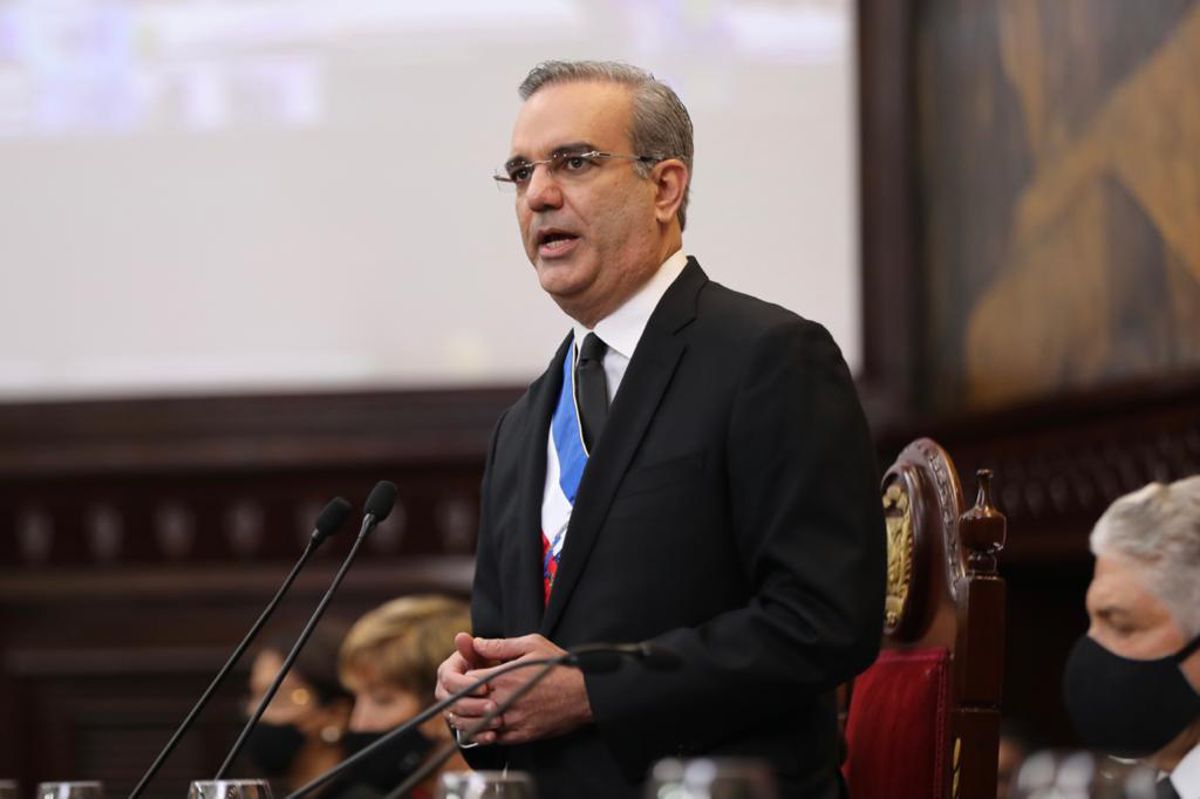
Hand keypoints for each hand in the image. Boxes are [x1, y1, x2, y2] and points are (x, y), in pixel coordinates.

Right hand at [436, 632, 502, 736]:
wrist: (505, 682)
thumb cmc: (497, 662)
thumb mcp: (490, 652)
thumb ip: (478, 646)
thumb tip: (462, 637)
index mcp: (449, 670)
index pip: (449, 679)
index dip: (465, 684)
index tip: (486, 687)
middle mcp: (446, 691)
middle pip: (450, 702)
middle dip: (472, 705)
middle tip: (493, 706)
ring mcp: (452, 709)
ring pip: (457, 720)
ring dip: (476, 721)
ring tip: (497, 721)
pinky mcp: (462, 723)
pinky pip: (465, 733)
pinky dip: (478, 735)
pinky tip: (493, 735)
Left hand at [457, 634, 593, 745]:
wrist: (584, 694)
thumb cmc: (560, 667)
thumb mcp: (532, 645)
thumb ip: (501, 645)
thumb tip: (478, 643)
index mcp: (504, 677)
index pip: (467, 681)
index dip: (464, 678)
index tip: (469, 676)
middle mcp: (505, 700)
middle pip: (468, 705)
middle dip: (464, 699)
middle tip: (465, 695)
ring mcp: (513, 720)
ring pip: (477, 725)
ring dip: (472, 718)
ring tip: (474, 710)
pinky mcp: (522, 735)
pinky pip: (495, 738)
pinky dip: (487, 732)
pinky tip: (490, 723)